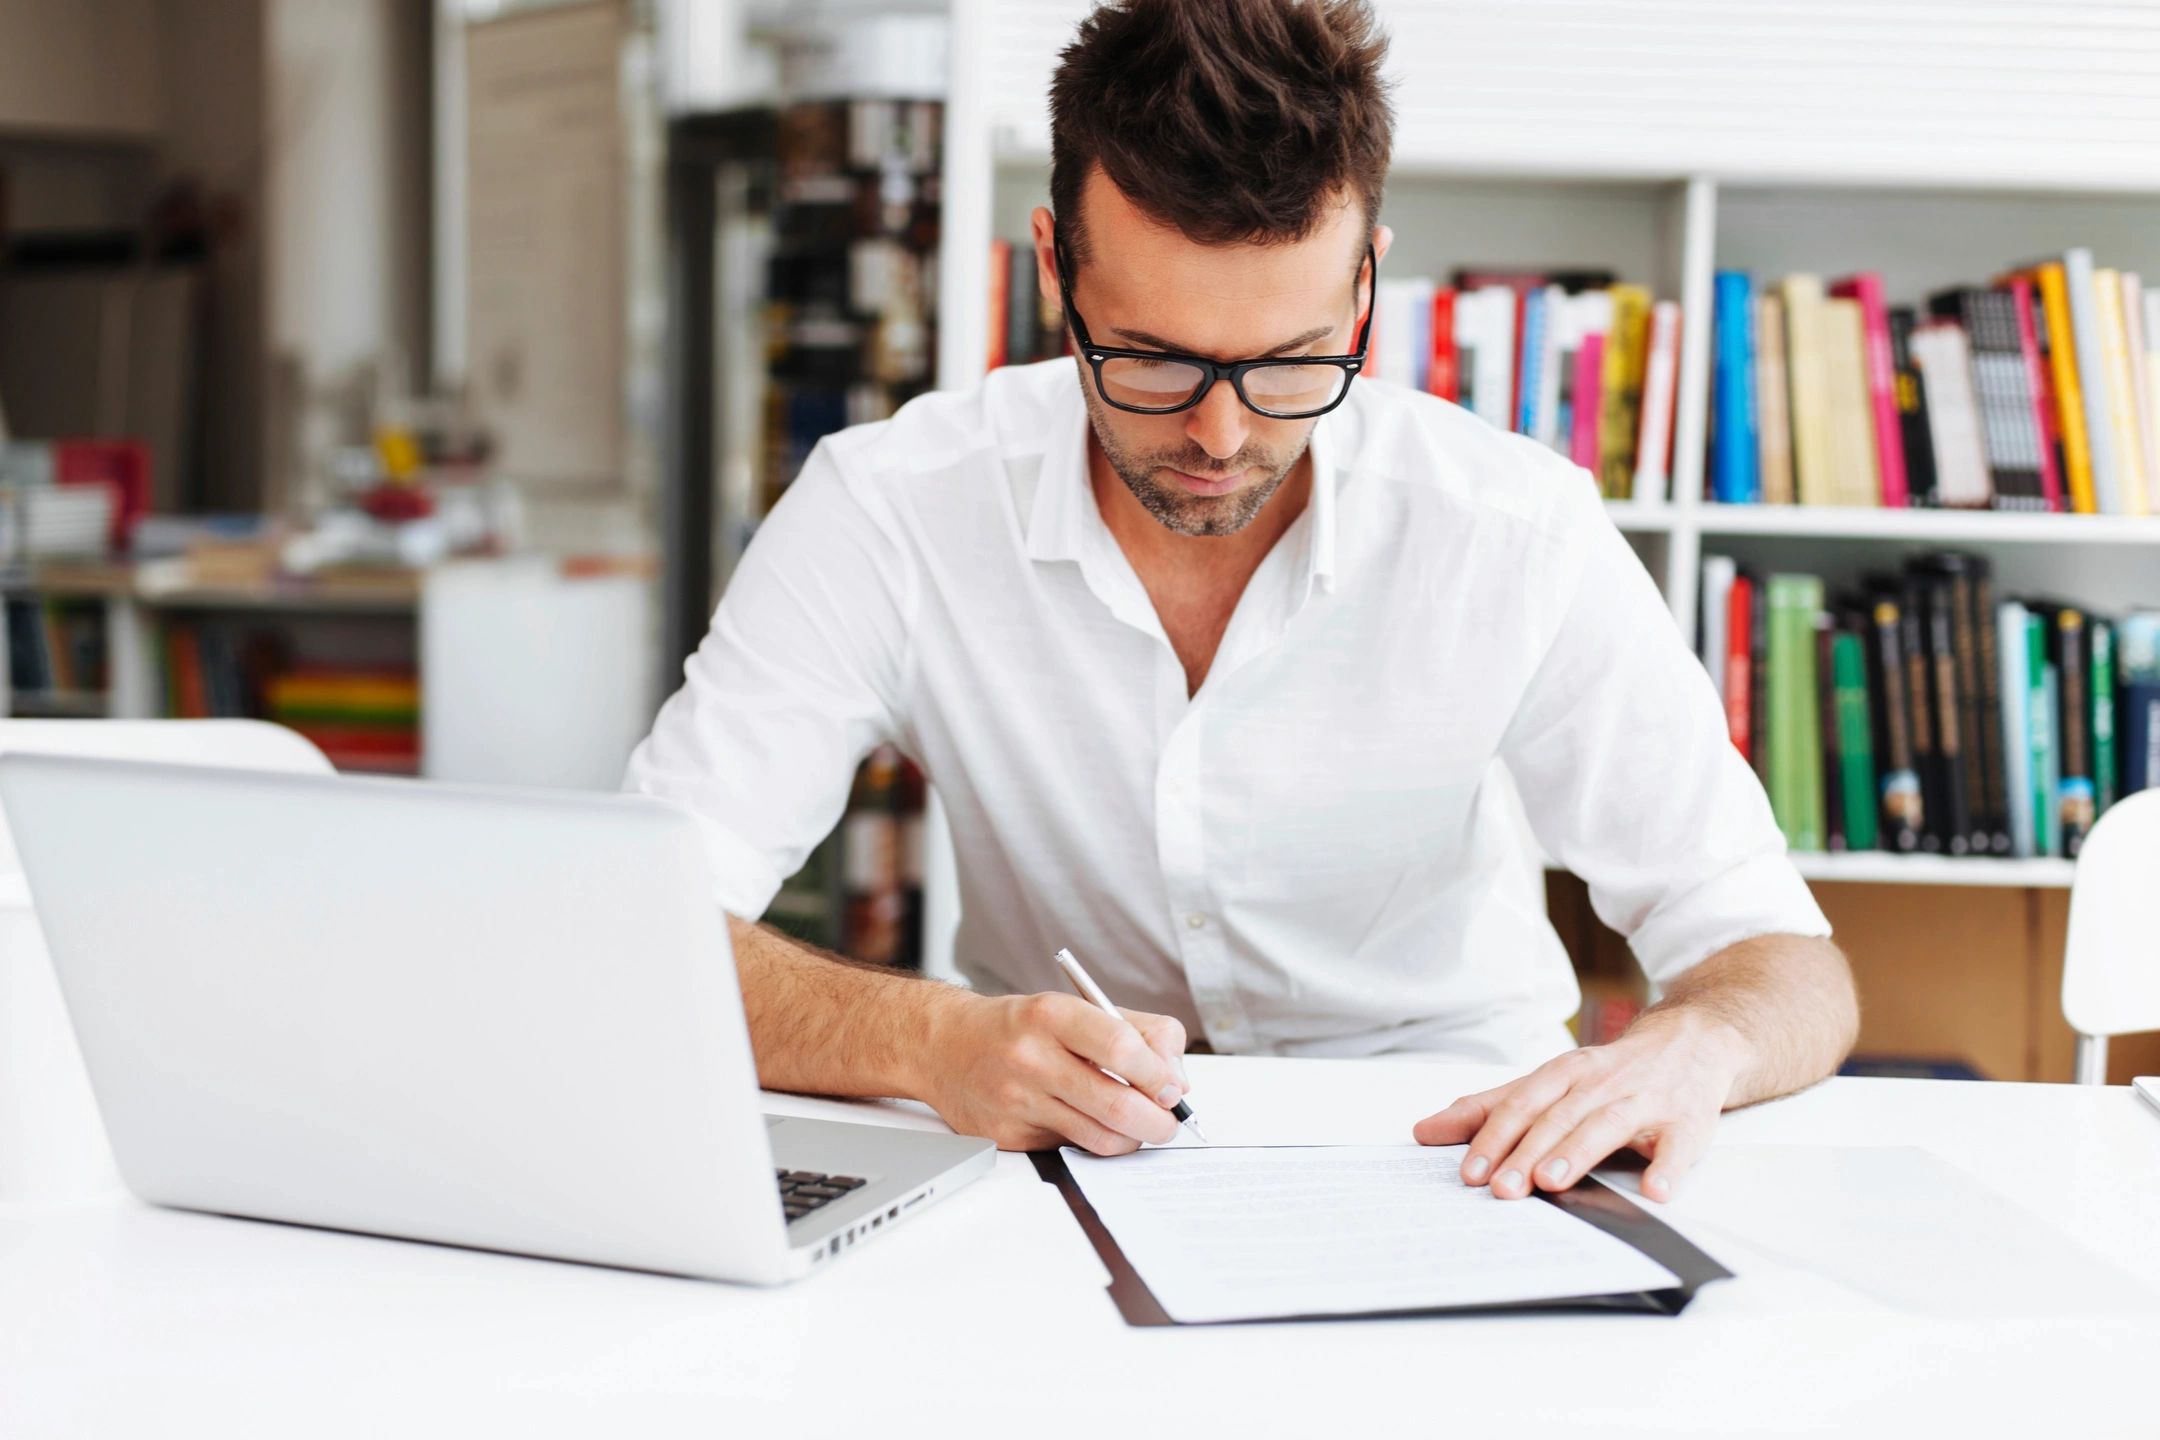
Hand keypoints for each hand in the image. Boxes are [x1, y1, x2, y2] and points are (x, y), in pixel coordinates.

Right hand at [916, 990, 1189, 1154]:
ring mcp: (1016, 1100)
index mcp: (1052, 1014)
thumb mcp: (1077, 1007)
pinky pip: (1070, 1148)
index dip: (1158, 1074)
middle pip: (1117, 1105)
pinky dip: (1093, 1141)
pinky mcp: (1008, 1135)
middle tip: (1169, 1122)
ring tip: (1140, 1128)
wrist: (945, 1045)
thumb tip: (1175, 1080)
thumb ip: (1137, 1032)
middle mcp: (1031, 1057)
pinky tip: (1090, 1124)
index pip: (1122, 1047)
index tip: (1172, 1088)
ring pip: (1099, 1137)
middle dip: (1158, 1122)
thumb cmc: (1021, 1026)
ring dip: (1133, 1139)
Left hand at [1410, 1009, 1748, 1201]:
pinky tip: (1653, 1192)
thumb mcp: (1548, 1080)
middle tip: (1502, 1189)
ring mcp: (1645, 1101)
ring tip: (1552, 1181)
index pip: (1521, 1104)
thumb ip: (1491, 1106)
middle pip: (1558, 1117)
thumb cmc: (1609, 1071)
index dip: (1493, 1137)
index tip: (1469, 1171)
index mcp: (1564, 1073)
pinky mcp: (1686, 1122)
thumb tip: (1427, 1130)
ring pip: (1606, 1124)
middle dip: (1527, 1152)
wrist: (1691, 1041)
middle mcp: (1600, 1083)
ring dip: (1579, 1153)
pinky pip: (1677, 1146)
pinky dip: (1666, 1168)